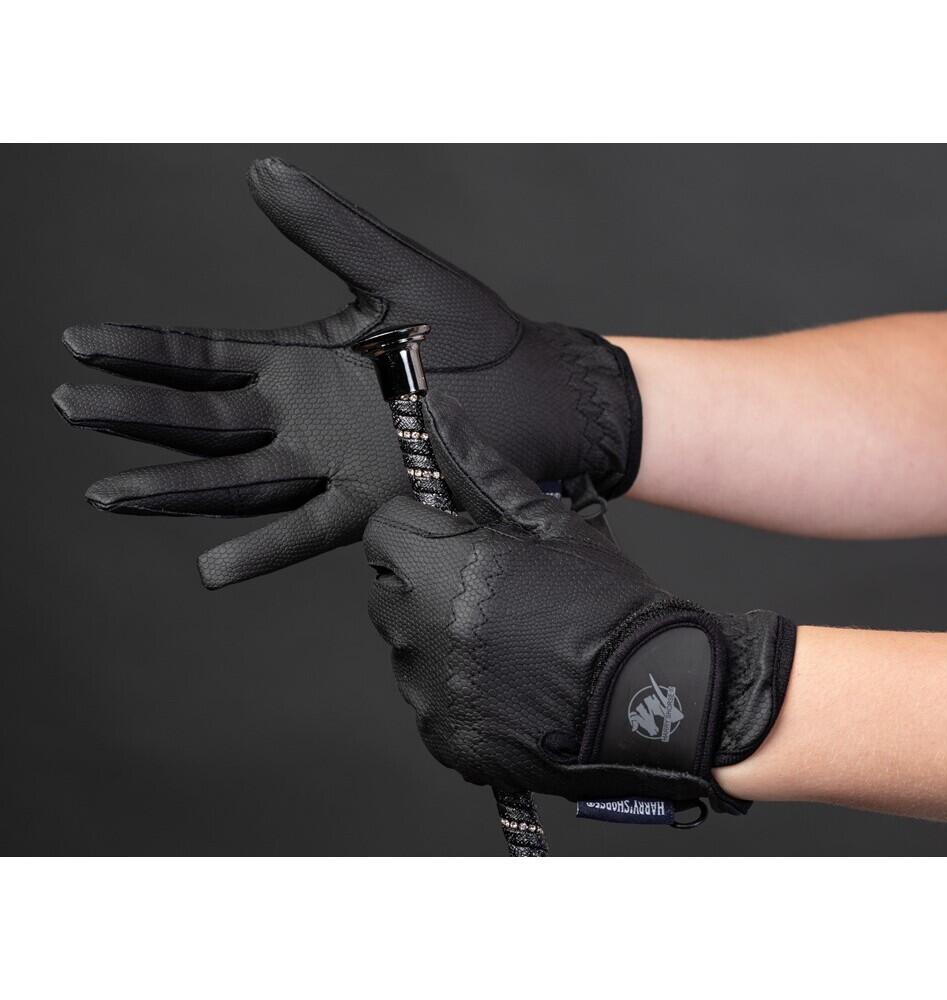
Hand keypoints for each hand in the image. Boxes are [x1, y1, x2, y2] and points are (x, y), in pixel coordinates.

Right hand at [52, 158, 639, 588]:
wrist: (535, 387)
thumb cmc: (474, 329)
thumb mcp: (393, 269)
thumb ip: (326, 228)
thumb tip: (261, 173)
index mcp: (299, 361)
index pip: (202, 357)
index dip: (141, 352)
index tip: (81, 342)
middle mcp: (301, 416)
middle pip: (201, 421)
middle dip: (134, 415)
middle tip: (70, 406)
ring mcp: (330, 461)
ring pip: (234, 478)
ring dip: (173, 487)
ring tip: (110, 491)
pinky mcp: (370, 500)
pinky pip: (305, 528)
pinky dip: (262, 550)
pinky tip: (213, 568)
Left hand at [364, 394, 796, 813]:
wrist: (652, 696)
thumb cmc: (608, 605)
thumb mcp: (551, 523)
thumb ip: (484, 472)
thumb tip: (444, 421)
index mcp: (438, 570)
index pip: (383, 531)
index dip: (415, 529)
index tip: (447, 538)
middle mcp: (419, 632)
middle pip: (390, 592)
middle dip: (424, 584)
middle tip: (487, 591)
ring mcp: (430, 692)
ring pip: (410, 651)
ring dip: (441, 641)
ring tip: (508, 644)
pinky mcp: (448, 738)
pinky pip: (433, 704)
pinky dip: (460, 693)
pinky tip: (510, 686)